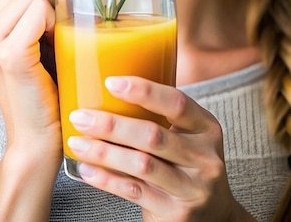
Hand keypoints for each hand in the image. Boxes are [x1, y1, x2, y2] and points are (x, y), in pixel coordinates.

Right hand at [0, 0, 67, 152]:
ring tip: (53, 42)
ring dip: (56, 10)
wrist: (37, 136)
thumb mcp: (35, 38)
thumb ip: (39, 5)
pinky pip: (41, 8)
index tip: (56, 23)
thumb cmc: (45, 85)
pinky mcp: (8, 54)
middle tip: (58, 32)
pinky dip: (56, 22)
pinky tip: (54, 48)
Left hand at [66, 76, 253, 220]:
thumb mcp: (188, 136)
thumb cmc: (187, 164)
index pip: (177, 102)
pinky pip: (135, 192)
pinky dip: (107, 179)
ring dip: (103, 152)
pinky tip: (87, 169)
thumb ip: (161, 116)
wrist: (213, 215)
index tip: (111, 82)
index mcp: (206, 127)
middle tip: (81, 117)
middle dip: (111, 125)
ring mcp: (192, 188)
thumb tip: (108, 89)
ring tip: (77, 142)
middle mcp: (204, 157)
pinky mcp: (176, 213)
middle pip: (153, 135)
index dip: (144, 91)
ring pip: (141, 165)